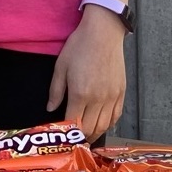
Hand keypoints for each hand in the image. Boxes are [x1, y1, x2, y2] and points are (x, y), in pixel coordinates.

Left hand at [47, 5, 127, 141]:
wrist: (103, 32)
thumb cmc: (79, 46)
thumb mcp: (61, 67)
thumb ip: (56, 91)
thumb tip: (50, 109)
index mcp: (80, 94)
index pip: (73, 123)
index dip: (67, 133)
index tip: (62, 137)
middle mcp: (98, 99)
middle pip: (90, 128)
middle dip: (80, 137)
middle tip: (73, 139)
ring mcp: (112, 96)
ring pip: (104, 126)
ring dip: (94, 133)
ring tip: (86, 134)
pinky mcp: (121, 92)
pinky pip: (116, 116)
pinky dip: (108, 124)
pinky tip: (101, 124)